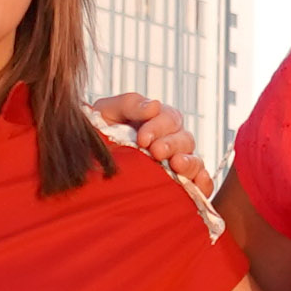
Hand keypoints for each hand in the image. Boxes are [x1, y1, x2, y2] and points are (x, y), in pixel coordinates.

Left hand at [89, 89, 214, 201]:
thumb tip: (154, 106)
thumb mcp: (107, 112)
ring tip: (176, 165)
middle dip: (171, 144)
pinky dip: (204, 183)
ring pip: (195, 160)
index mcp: (158, 122)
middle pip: (185, 139)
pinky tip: (198, 184)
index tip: (142, 138)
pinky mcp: (181, 186)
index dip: (159, 127)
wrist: (87, 165)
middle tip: (155, 152)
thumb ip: (129, 104)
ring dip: (189, 162)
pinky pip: (201, 184)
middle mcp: (172, 142)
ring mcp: (178, 165)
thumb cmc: (98, 134)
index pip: (171, 119)